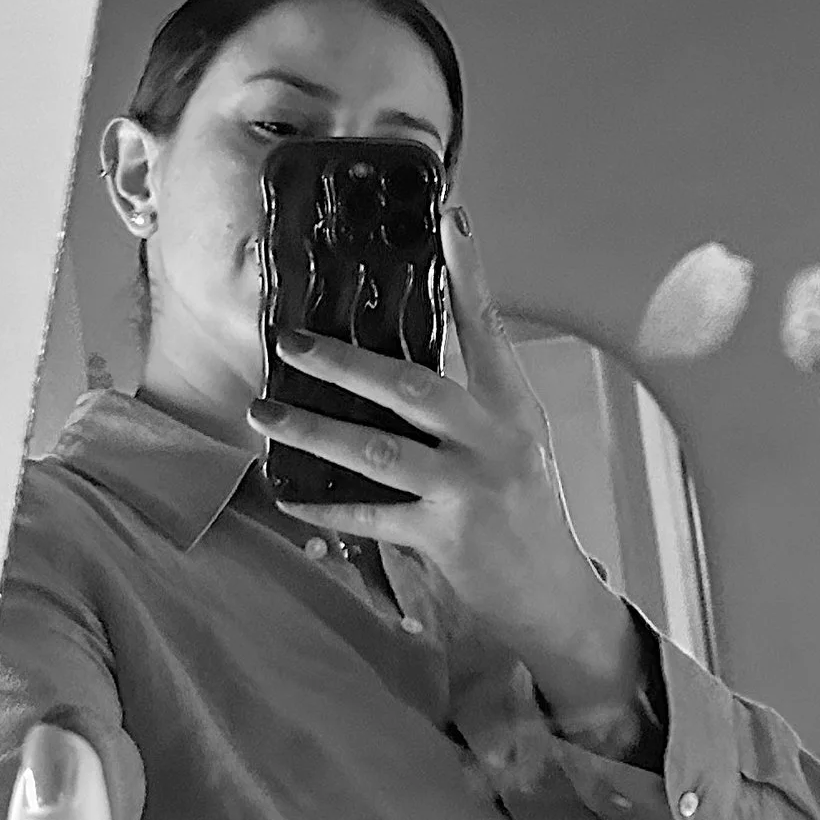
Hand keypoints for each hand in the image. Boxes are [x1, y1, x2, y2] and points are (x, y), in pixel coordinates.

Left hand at [250, 207, 640, 721]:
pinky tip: (286, 494)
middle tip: (289, 341)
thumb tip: (394, 366)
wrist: (555, 599)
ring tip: (264, 412)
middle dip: (344, 362)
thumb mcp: (513, 447)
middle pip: (412, 385)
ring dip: (314, 430)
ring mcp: (471, 488)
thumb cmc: (524, 515)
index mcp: (514, 409)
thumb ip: (467, 407)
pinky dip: (325, 506)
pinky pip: (371, 515)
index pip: (489, 329)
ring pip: (378, 449)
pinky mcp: (448, 536)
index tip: (450, 220)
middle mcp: (496, 440)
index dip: (470, 274)